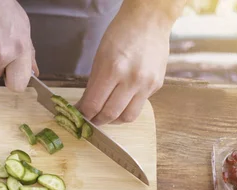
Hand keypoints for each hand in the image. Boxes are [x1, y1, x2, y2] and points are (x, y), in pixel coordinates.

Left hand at [76, 2, 174, 124]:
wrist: (149, 21)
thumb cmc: (120, 34)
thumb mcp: (100, 57)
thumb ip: (94, 84)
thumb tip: (86, 106)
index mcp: (112, 69)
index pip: (93, 104)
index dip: (84, 114)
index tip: (80, 115)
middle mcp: (132, 79)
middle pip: (110, 115)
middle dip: (97, 121)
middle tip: (91, 120)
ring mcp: (147, 84)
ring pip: (128, 117)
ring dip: (114, 120)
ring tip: (107, 115)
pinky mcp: (157, 86)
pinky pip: (140, 105)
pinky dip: (128, 107)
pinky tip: (122, 99)